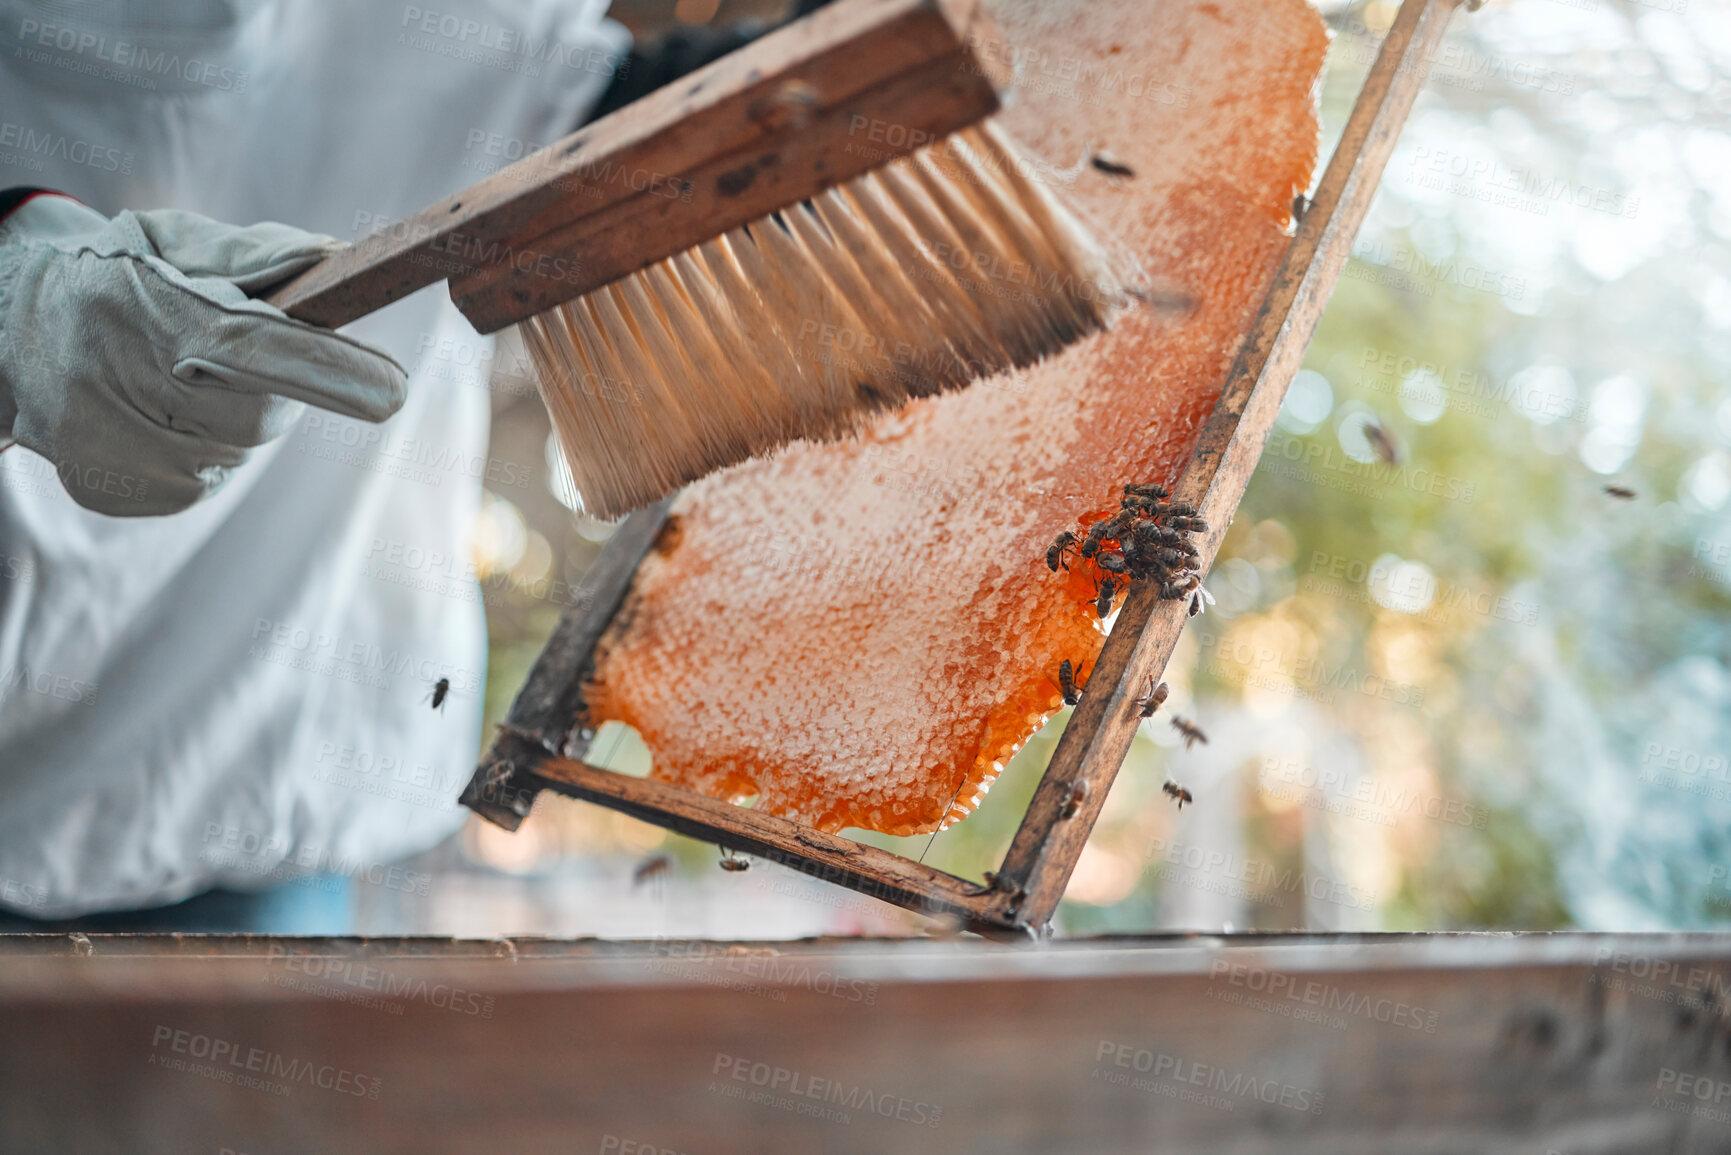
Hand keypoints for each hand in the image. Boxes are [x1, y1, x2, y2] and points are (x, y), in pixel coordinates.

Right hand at [0, 195, 407, 514]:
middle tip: (245, 358)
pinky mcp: (107, 488)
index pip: (249, 346)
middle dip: (279, 392)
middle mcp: (115, 378)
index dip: (326, 369)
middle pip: (257, 417)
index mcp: (140, 305)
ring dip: (233, 420)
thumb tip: (339, 259)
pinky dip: (198, 453)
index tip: (392, 389)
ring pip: (233, 454)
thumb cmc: (115, 276)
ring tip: (179, 380)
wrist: (3, 331)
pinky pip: (198, 485)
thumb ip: (257, 254)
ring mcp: (105, 443)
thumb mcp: (171, 240)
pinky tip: (154, 417)